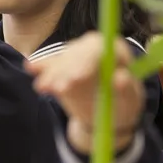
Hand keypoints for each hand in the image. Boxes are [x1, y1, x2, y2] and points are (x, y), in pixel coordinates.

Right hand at [29, 32, 144, 153]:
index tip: (77, 78)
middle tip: (60, 88)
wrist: (109, 115)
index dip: (86, 60)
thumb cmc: (124, 105)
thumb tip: (120, 77)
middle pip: (76, 51)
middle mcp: (94, 49)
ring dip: (52, 73)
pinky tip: (31, 68)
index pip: (99, 47)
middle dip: (66, 69)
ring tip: (44, 88)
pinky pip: (50, 64)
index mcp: (115, 50)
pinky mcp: (62, 67)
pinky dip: (41, 68)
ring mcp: (76, 57)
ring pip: (61, 59)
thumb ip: (127, 88)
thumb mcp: (131, 100)